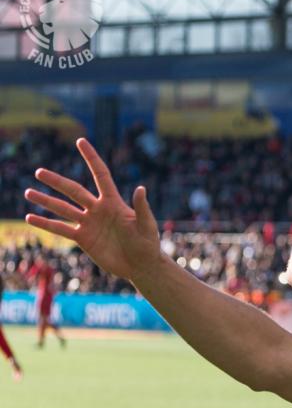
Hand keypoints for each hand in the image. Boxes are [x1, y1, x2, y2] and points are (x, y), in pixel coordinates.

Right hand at [24, 138, 159, 281]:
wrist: (140, 266)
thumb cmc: (148, 244)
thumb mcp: (147, 225)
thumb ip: (142, 208)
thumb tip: (141, 188)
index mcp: (114, 202)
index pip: (101, 175)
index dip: (91, 158)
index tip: (80, 141)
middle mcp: (98, 209)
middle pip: (74, 191)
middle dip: (57, 182)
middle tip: (39, 172)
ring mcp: (89, 224)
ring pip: (63, 209)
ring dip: (46, 201)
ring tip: (28, 192)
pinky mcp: (83, 239)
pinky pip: (61, 229)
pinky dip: (46, 224)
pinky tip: (30, 217)